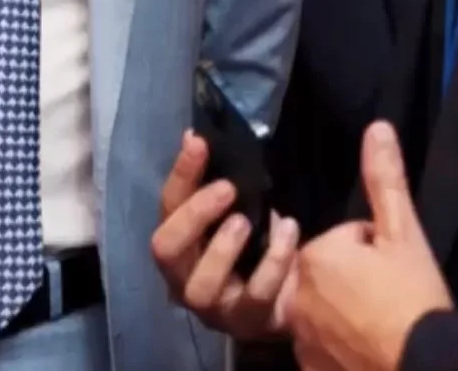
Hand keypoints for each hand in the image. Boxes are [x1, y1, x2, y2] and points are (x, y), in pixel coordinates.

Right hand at [150, 130, 300, 339]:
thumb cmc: (254, 242)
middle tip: (228, 188)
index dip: (181, 174)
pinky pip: (255, 296)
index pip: (167, 206)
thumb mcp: (233, 207)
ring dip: (223, 248)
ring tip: (247, 221)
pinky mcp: (247, 322)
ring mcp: (213, 306)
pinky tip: (288, 229)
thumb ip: (213, 178)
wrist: (291, 290)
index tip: (199, 142)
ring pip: (201, 286)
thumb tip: (195, 136)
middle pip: (167, 249)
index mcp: (179, 242)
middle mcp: (184, 277)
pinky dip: (274, 260)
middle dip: (194, 215)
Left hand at [288, 122, 452, 370]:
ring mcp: (301, 340)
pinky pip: (322, 348)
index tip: (393, 270)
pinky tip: (369, 349)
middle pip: (329, 275)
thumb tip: (378, 126)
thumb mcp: (404, 232)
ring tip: (382, 324)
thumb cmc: (413, 298)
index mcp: (315, 256)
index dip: (373, 252)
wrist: (427, 367)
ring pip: (323, 311)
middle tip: (389, 296)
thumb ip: (385, 180)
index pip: (344, 240)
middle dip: (354, 279)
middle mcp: (296, 297)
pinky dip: (340, 348)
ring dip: (345, 313)